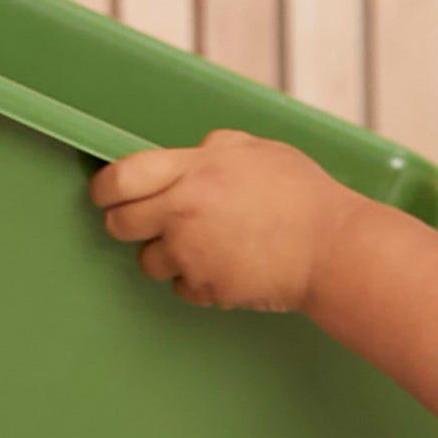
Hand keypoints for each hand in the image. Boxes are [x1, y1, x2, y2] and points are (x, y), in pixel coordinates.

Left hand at [88, 130, 350, 313]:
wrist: (332, 248)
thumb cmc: (303, 196)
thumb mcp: (261, 151)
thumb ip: (219, 148)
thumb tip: (194, 151)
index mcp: (194, 170)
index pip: (120, 177)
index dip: (104, 188)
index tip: (104, 194)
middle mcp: (183, 212)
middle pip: (119, 224)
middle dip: (129, 223)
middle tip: (151, 221)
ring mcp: (191, 254)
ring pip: (148, 261)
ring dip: (167, 254)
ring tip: (207, 243)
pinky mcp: (205, 288)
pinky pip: (182, 287)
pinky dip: (198, 279)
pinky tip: (228, 264)